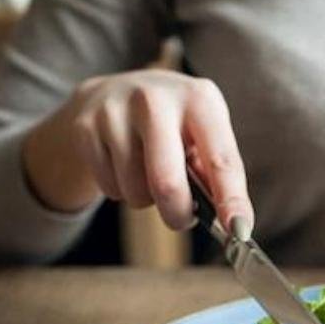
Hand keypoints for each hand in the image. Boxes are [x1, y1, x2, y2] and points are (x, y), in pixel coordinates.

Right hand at [24, 70, 251, 234]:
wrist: (113, 93)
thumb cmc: (172, 124)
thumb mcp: (202, 133)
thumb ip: (216, 173)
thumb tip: (233, 222)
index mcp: (199, 98)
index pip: (221, 159)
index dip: (232, 200)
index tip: (239, 231)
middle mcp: (156, 98)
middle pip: (167, 182)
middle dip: (178, 214)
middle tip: (180, 219)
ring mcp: (115, 110)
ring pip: (135, 191)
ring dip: (146, 200)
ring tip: (147, 174)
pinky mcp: (85, 127)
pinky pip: (109, 188)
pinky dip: (120, 191)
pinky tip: (122, 165)